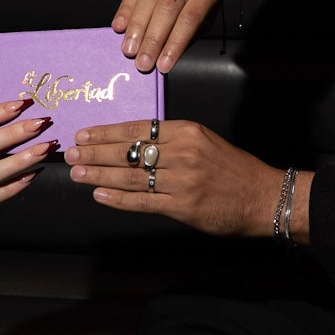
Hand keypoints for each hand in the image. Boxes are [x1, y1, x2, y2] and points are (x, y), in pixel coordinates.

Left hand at [66, 118, 299, 239]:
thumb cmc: (233, 169)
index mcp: (187, 131)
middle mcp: (183, 153)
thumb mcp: (205, 141)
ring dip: (100, 175)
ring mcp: (182, 181)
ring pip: (131, 176)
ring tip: (78, 173)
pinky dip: (119, 199)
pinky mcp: (183, 206)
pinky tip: (100, 195)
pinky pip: (143, 201)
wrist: (263, 196)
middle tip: (71, 153)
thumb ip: (172, 140)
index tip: (84, 134)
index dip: (107, 132)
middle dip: (95, 153)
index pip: (138, 128)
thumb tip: (132, 143)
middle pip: (129, 151)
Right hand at [111, 0, 245, 73]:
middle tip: (142, 63)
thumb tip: (170, 53)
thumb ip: (195, 26)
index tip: (164, 65)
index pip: (190, 18)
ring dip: (137, 28)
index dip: (175, 43)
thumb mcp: (213, 1)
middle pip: (167, 10)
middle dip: (153, 40)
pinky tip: (119, 27)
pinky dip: (126, 9)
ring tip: (129, 50)